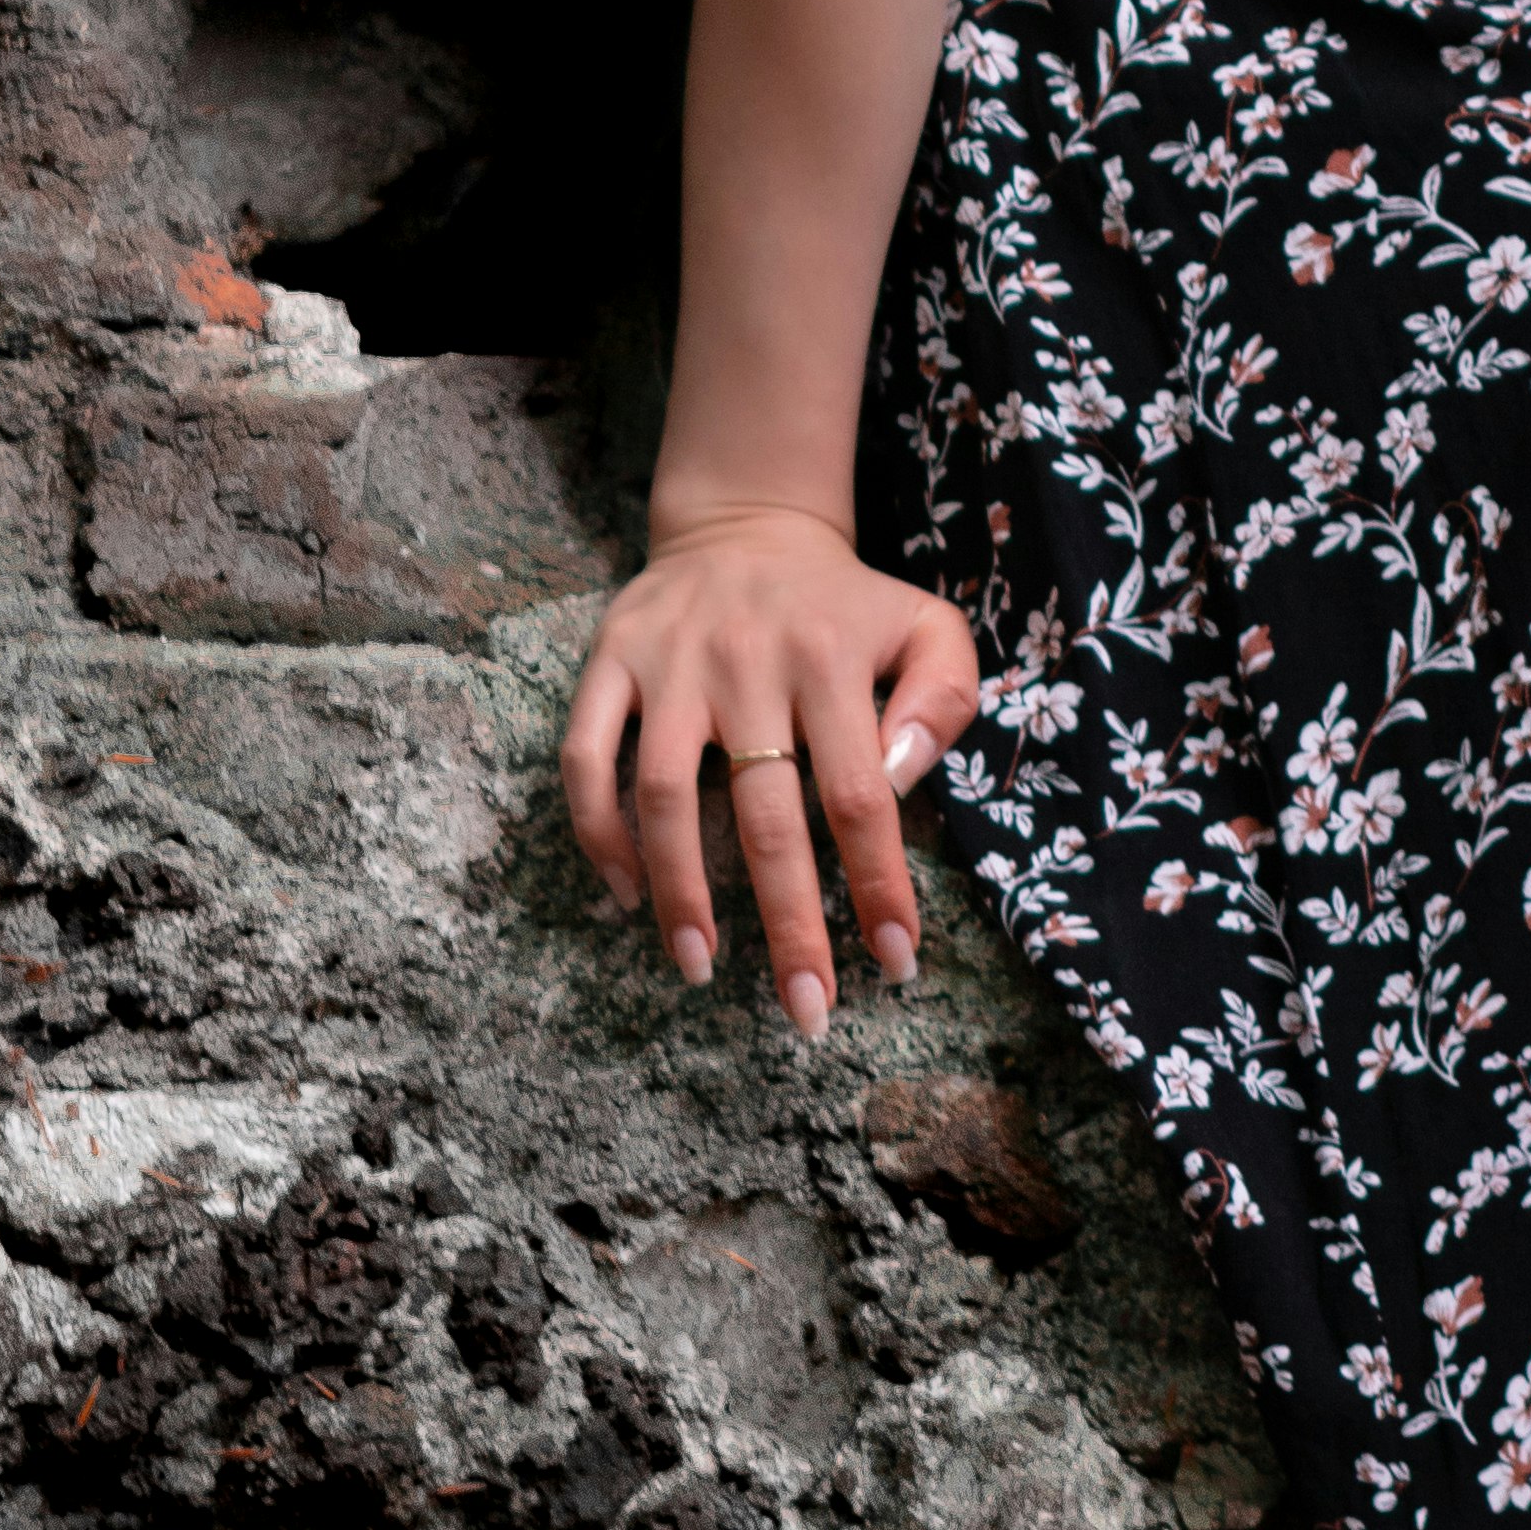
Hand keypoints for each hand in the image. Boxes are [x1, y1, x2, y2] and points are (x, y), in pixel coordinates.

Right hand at [561, 500, 981, 1031]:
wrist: (748, 520)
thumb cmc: (845, 603)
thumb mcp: (925, 624)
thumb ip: (943, 694)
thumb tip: (900, 779)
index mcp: (833, 657)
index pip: (861, 794)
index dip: (878, 885)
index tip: (894, 963)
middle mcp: (751, 661)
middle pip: (767, 815)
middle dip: (789, 925)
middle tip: (805, 1010)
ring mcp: (673, 664)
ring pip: (665, 795)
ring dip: (680, 893)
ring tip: (701, 967)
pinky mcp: (612, 660)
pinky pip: (587, 758)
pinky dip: (598, 830)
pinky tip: (625, 892)